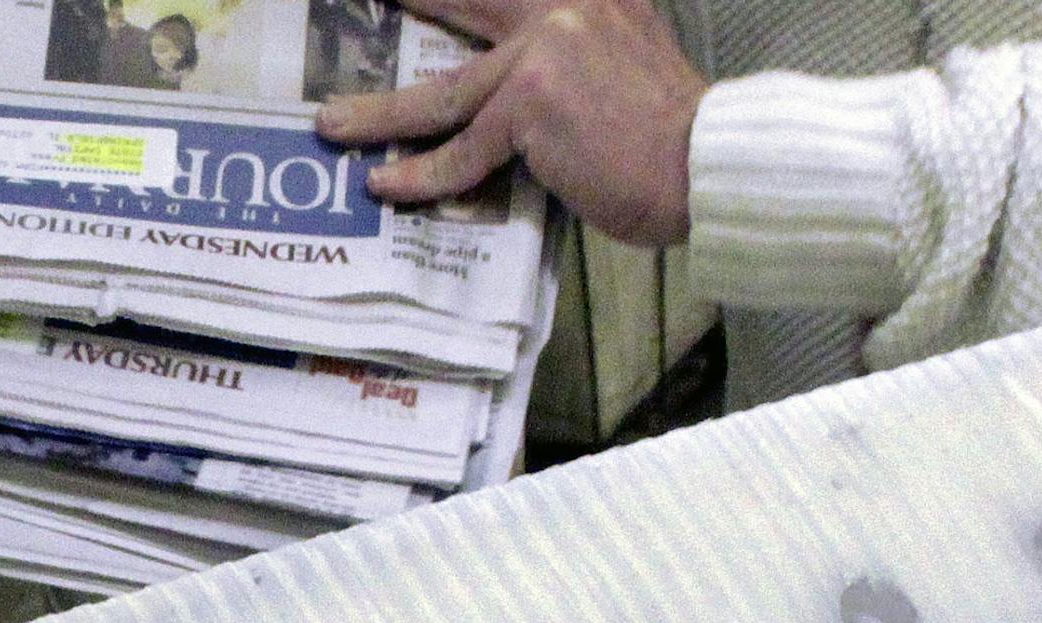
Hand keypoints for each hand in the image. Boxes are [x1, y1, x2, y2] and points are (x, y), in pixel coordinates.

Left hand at [315, 0, 708, 247]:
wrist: (708, 162)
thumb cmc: (672, 137)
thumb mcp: (630, 59)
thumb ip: (579, 51)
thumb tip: (525, 89)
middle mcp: (561, 6)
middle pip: (460, 7)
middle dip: (406, 3)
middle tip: (353, 8)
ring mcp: (541, 51)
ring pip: (441, 92)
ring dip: (378, 113)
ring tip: (333, 123)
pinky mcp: (531, 106)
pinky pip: (463, 151)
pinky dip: (421, 174)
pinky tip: (385, 185)